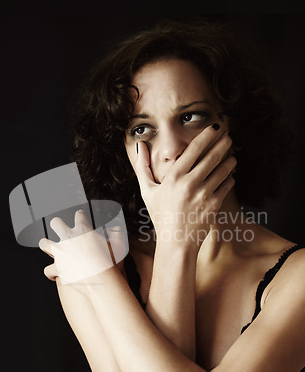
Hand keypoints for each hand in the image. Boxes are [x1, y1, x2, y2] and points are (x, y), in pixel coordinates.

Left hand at [39, 210, 126, 284]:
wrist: (101, 281)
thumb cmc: (111, 263)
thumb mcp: (119, 246)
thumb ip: (118, 235)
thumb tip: (117, 229)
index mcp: (83, 230)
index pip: (79, 215)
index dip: (80, 216)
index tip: (81, 217)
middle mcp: (68, 238)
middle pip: (56, 223)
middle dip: (58, 225)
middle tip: (61, 229)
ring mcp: (60, 253)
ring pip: (44, 243)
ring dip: (47, 245)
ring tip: (49, 248)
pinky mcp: (57, 268)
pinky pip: (47, 270)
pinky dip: (51, 273)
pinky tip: (54, 275)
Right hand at [135, 124, 235, 246]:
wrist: (175, 243)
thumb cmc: (160, 215)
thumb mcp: (147, 190)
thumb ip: (142, 166)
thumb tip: (140, 145)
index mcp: (174, 177)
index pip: (194, 149)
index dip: (206, 136)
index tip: (213, 128)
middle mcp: (189, 184)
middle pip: (212, 157)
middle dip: (222, 143)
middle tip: (228, 136)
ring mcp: (203, 195)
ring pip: (222, 170)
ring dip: (229, 160)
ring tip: (232, 154)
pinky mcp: (214, 205)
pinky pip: (226, 186)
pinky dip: (230, 178)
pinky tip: (230, 174)